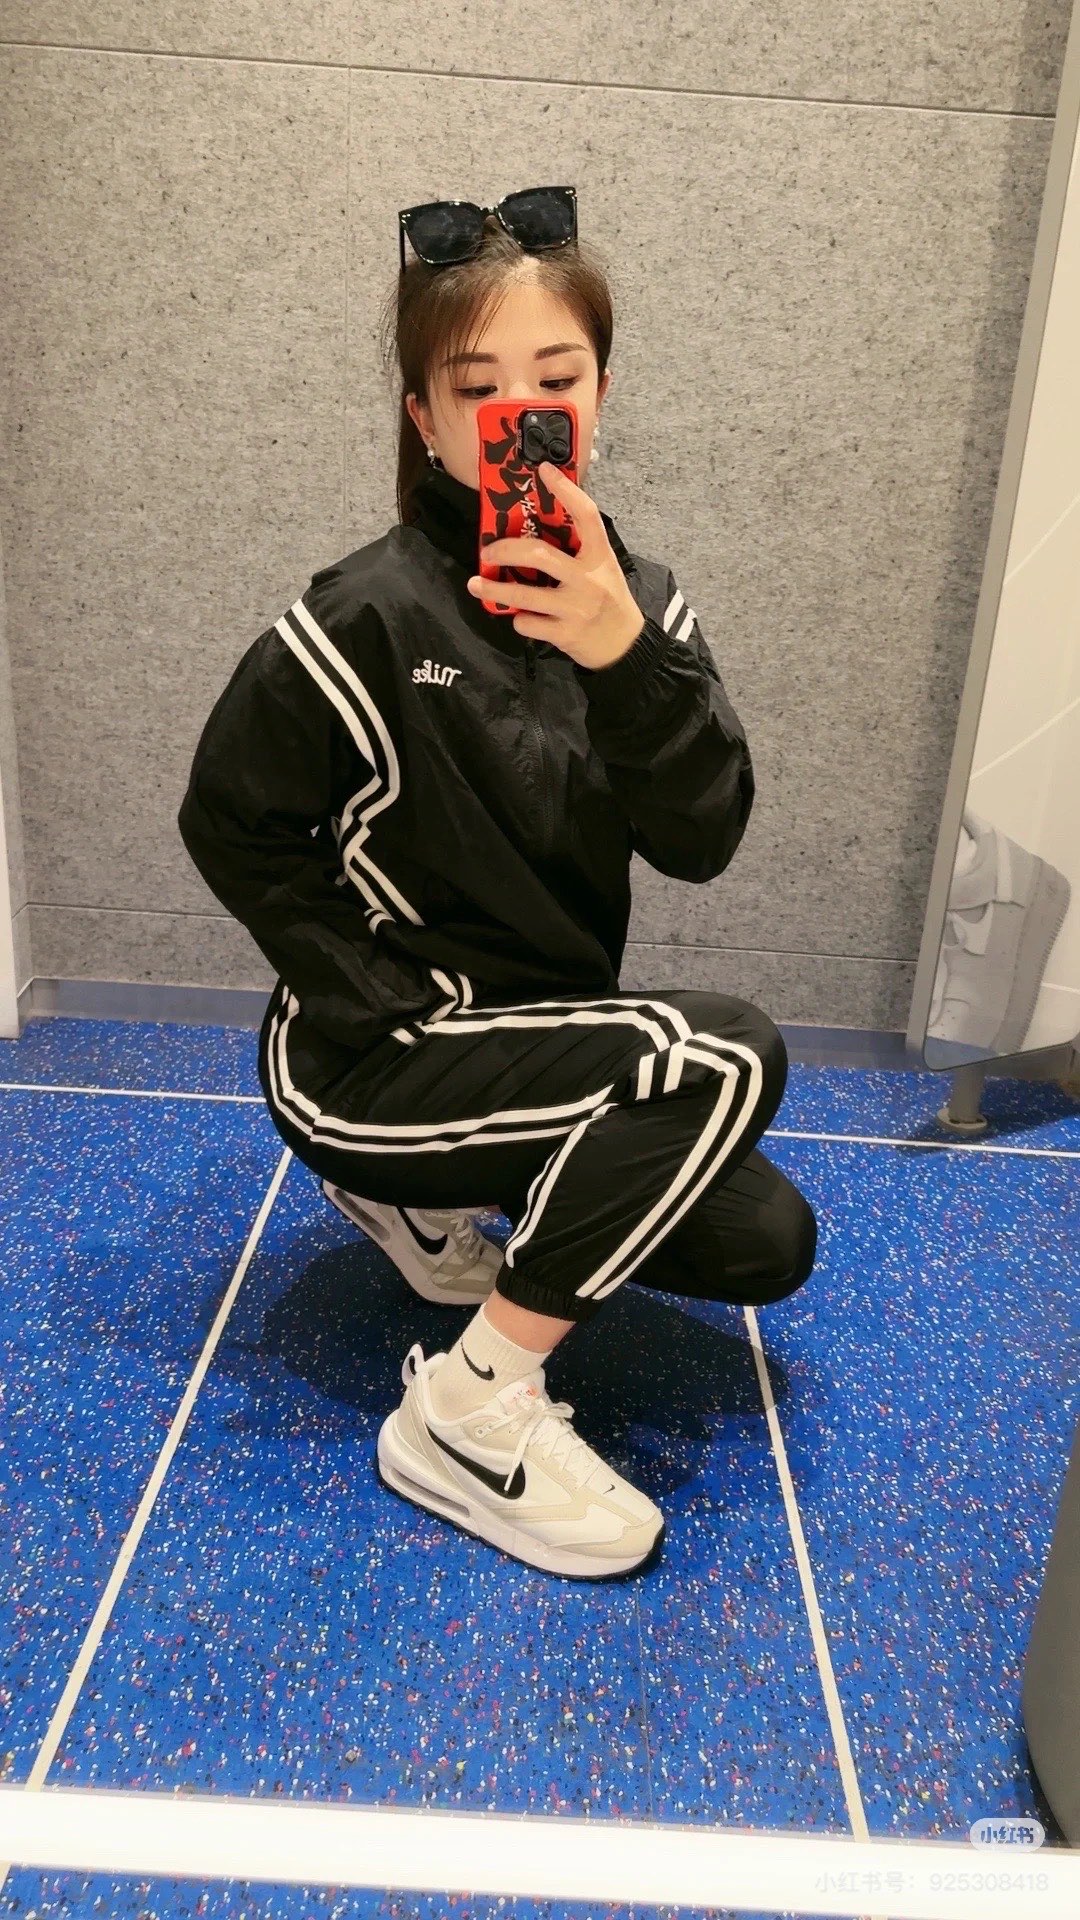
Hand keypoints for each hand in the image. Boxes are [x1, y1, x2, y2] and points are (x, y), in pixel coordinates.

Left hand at [466, 460, 645, 669]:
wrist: (626, 647)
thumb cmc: (609, 601)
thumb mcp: (603, 569)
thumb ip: (577, 551)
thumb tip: (536, 529)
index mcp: (599, 557)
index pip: (585, 515)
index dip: (565, 490)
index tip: (544, 470)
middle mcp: (588, 580)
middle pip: (539, 554)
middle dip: (505, 549)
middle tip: (487, 550)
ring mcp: (575, 608)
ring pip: (524, 594)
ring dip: (494, 588)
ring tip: (476, 583)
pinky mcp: (564, 634)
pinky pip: (528, 622)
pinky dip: (519, 619)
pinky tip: (522, 617)